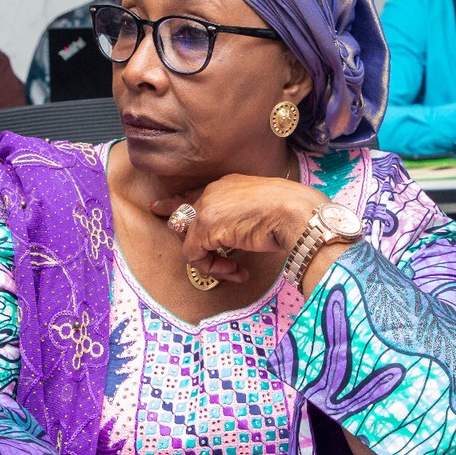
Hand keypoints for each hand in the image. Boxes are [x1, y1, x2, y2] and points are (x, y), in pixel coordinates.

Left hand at [147, 174, 323, 285]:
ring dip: (211, 261)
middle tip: (174, 230)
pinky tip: (235, 271)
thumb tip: (240, 234)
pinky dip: (213, 269)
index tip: (160, 205)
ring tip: (233, 270)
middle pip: (183, 213)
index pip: (197, 194)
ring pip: (190, 240)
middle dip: (181, 230)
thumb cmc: (292, 212)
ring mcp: (206, 209)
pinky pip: (194, 256)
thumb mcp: (264, 209)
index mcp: (229, 183)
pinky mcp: (204, 228)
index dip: (178, 201)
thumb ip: (244, 216)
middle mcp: (213, 192)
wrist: (296, 213)